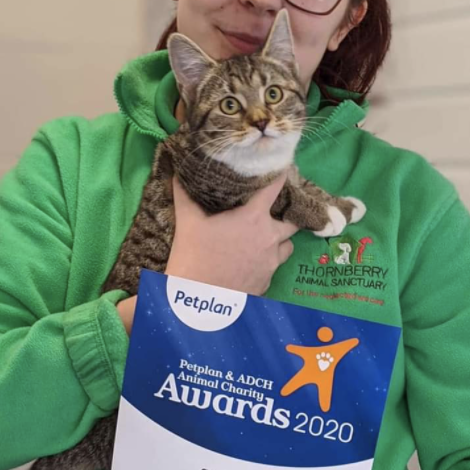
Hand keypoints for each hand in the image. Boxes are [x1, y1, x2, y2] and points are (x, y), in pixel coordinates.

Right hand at [165, 172, 296, 294]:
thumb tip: (178, 172)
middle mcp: (269, 238)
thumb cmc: (193, 257)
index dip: (281, 175)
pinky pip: (275, 266)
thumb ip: (185, 194)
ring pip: (287, 246)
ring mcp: (271, 262)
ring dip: (280, 240)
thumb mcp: (187, 222)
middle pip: (292, 221)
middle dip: (286, 215)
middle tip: (275, 211)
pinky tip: (254, 260)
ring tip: (265, 237)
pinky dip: (269, 261)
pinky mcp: (268, 282)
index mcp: (254, 218)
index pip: (276, 188)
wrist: (197, 302)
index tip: (283, 167)